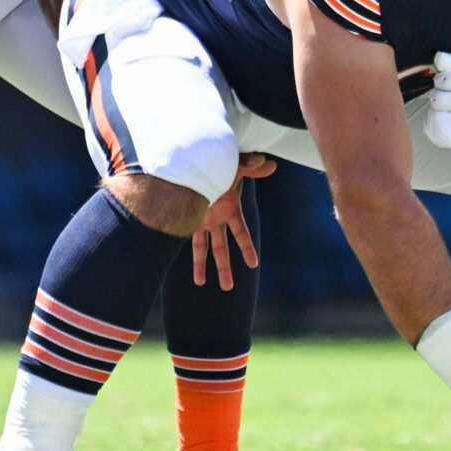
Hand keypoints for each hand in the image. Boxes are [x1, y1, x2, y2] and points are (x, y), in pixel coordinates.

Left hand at [190, 156, 271, 288]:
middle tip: (228, 288)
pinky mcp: (186, 217)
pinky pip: (185, 237)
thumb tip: (271, 164)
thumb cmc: (216, 163)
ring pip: (202, 247)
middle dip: (225, 268)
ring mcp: (201, 219)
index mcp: (230, 209)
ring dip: (201, 265)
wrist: (193, 161)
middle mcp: (216, 219)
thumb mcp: (234, 166)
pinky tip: (179, 259)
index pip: (241, 233)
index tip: (253, 264)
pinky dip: (182, 247)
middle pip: (222, 248)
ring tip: (200, 283)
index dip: (247, 248)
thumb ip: (250, 167)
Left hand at [423, 52, 450, 149]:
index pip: (445, 80)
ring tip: (443, 110)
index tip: (444, 82)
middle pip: (438, 100)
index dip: (439, 80)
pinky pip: (441, 138)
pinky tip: (441, 122)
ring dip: (433, 113)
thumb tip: (439, 58)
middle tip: (444, 97)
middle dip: (436, 96)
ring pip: (437, 119)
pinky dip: (434, 129)